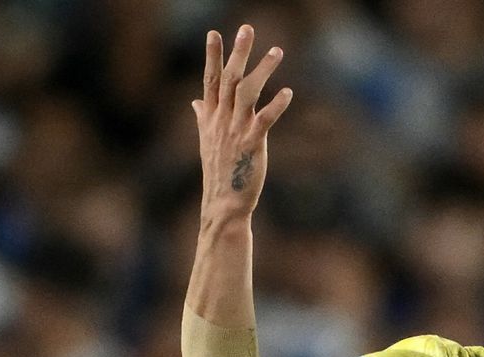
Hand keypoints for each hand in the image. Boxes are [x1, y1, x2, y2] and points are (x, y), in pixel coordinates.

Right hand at [192, 25, 291, 219]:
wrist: (223, 201)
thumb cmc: (220, 170)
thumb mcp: (207, 139)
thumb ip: (203, 116)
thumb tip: (195, 102)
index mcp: (211, 117)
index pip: (210, 79)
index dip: (213, 56)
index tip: (214, 33)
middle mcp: (221, 119)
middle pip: (228, 78)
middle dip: (237, 52)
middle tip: (247, 29)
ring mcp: (235, 130)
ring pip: (247, 92)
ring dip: (262, 70)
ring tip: (277, 51)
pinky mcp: (251, 144)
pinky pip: (264, 120)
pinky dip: (276, 105)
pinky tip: (288, 92)